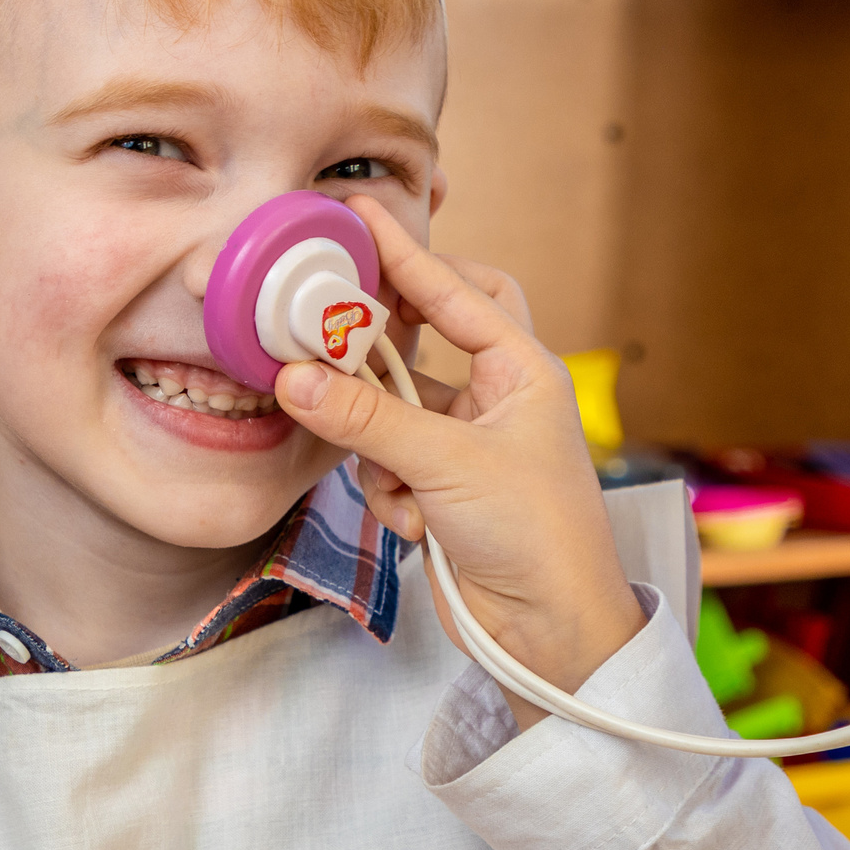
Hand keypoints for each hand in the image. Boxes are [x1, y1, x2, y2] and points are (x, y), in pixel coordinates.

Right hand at [276, 197, 645, 714]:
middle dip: (381, 354)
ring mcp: (469, 446)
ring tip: (400, 484)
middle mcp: (498, 399)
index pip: (457, 290)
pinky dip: (391, 494)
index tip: (356, 215)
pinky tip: (416, 527)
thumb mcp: (449, 465)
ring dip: (382, 450)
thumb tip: (295, 377)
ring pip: (392, 413)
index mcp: (524, 371)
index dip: (405, 253)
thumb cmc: (536, 536)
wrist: (554, 633)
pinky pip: (389, 467)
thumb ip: (368, 418)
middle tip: (335, 340)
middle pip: (423, 343)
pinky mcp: (444, 491)